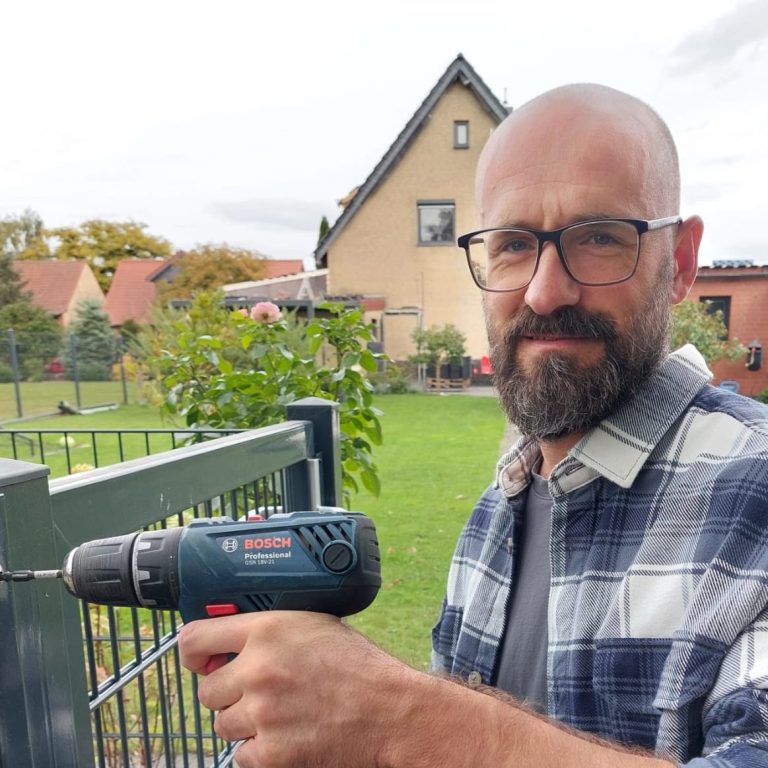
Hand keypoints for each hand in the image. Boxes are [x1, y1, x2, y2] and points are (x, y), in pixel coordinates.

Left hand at [178, 611, 424, 767]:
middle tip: (255, 693)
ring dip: (244, 723)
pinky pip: (241, 756)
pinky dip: (259, 751)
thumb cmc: (360, 666)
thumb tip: (234, 641)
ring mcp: (263, 713)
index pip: (196, 638)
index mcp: (268, 629)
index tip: (199, 660)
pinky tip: (286, 736)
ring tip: (279, 714)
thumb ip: (272, 630)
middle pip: (207, 690)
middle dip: (227, 694)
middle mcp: (259, 668)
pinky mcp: (271, 752)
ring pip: (222, 724)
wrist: (390, 711)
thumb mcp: (315, 624)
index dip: (192, 653)